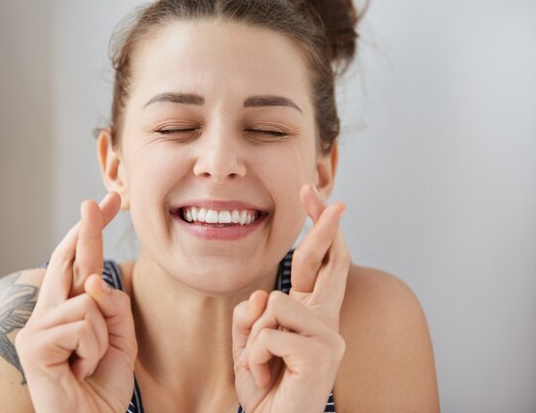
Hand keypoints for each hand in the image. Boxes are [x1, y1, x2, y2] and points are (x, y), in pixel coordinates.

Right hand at [15, 192, 137, 412]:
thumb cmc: (102, 384)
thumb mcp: (121, 339)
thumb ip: (114, 307)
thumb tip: (92, 282)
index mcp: (69, 309)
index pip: (80, 262)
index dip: (92, 230)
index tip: (106, 202)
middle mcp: (49, 312)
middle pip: (70, 259)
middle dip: (88, 229)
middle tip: (98, 199)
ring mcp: (36, 327)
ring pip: (89, 302)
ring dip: (104, 337)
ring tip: (89, 363)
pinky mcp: (32, 344)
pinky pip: (83, 324)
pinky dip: (93, 350)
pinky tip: (78, 370)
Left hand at [233, 184, 349, 412]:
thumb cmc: (267, 389)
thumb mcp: (248, 346)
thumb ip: (251, 317)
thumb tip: (264, 295)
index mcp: (312, 315)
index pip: (319, 264)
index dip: (320, 229)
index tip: (314, 195)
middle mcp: (327, 321)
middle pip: (327, 261)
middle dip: (321, 223)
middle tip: (314, 190)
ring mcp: (329, 337)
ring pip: (275, 305)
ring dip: (254, 338)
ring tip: (264, 366)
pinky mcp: (322, 354)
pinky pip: (268, 335)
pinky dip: (255, 358)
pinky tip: (269, 377)